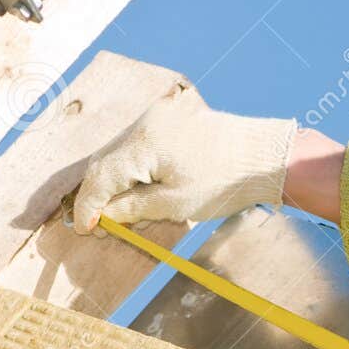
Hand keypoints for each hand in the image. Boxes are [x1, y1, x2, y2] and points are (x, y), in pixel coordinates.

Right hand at [72, 82, 296, 233]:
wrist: (264, 156)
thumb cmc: (225, 182)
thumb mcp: (175, 204)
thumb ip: (132, 208)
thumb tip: (102, 217)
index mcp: (144, 142)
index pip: (101, 176)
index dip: (89, 206)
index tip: (84, 230)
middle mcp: (145, 124)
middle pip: (105, 162)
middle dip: (99, 196)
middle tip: (100, 228)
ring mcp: (156, 118)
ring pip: (120, 155)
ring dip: (116, 184)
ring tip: (124, 216)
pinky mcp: (168, 120)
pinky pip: (138, 147)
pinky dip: (134, 171)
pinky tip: (142, 193)